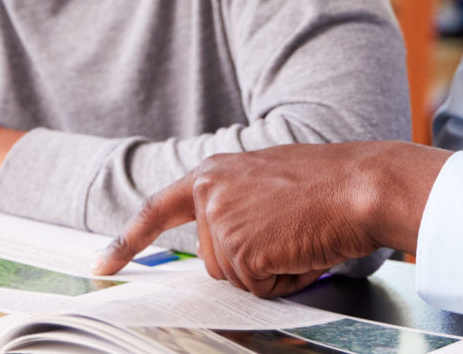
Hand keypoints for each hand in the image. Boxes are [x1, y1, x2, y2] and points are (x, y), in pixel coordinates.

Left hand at [93, 141, 450, 296]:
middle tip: (289, 231)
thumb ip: (236, 205)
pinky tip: (302, 249)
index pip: (156, 210)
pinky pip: (257, 289)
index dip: (127, 242)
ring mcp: (222, 223)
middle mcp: (209, 194)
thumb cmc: (330, 184)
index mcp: (214, 173)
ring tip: (299, 236)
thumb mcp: (269, 181)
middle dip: (251, 259)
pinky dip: (284, 280)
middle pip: (212, 259)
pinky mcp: (241, 251)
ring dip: (270, 270)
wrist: (362, 185)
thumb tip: (225, 248)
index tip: (101, 267)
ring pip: (235, 277)